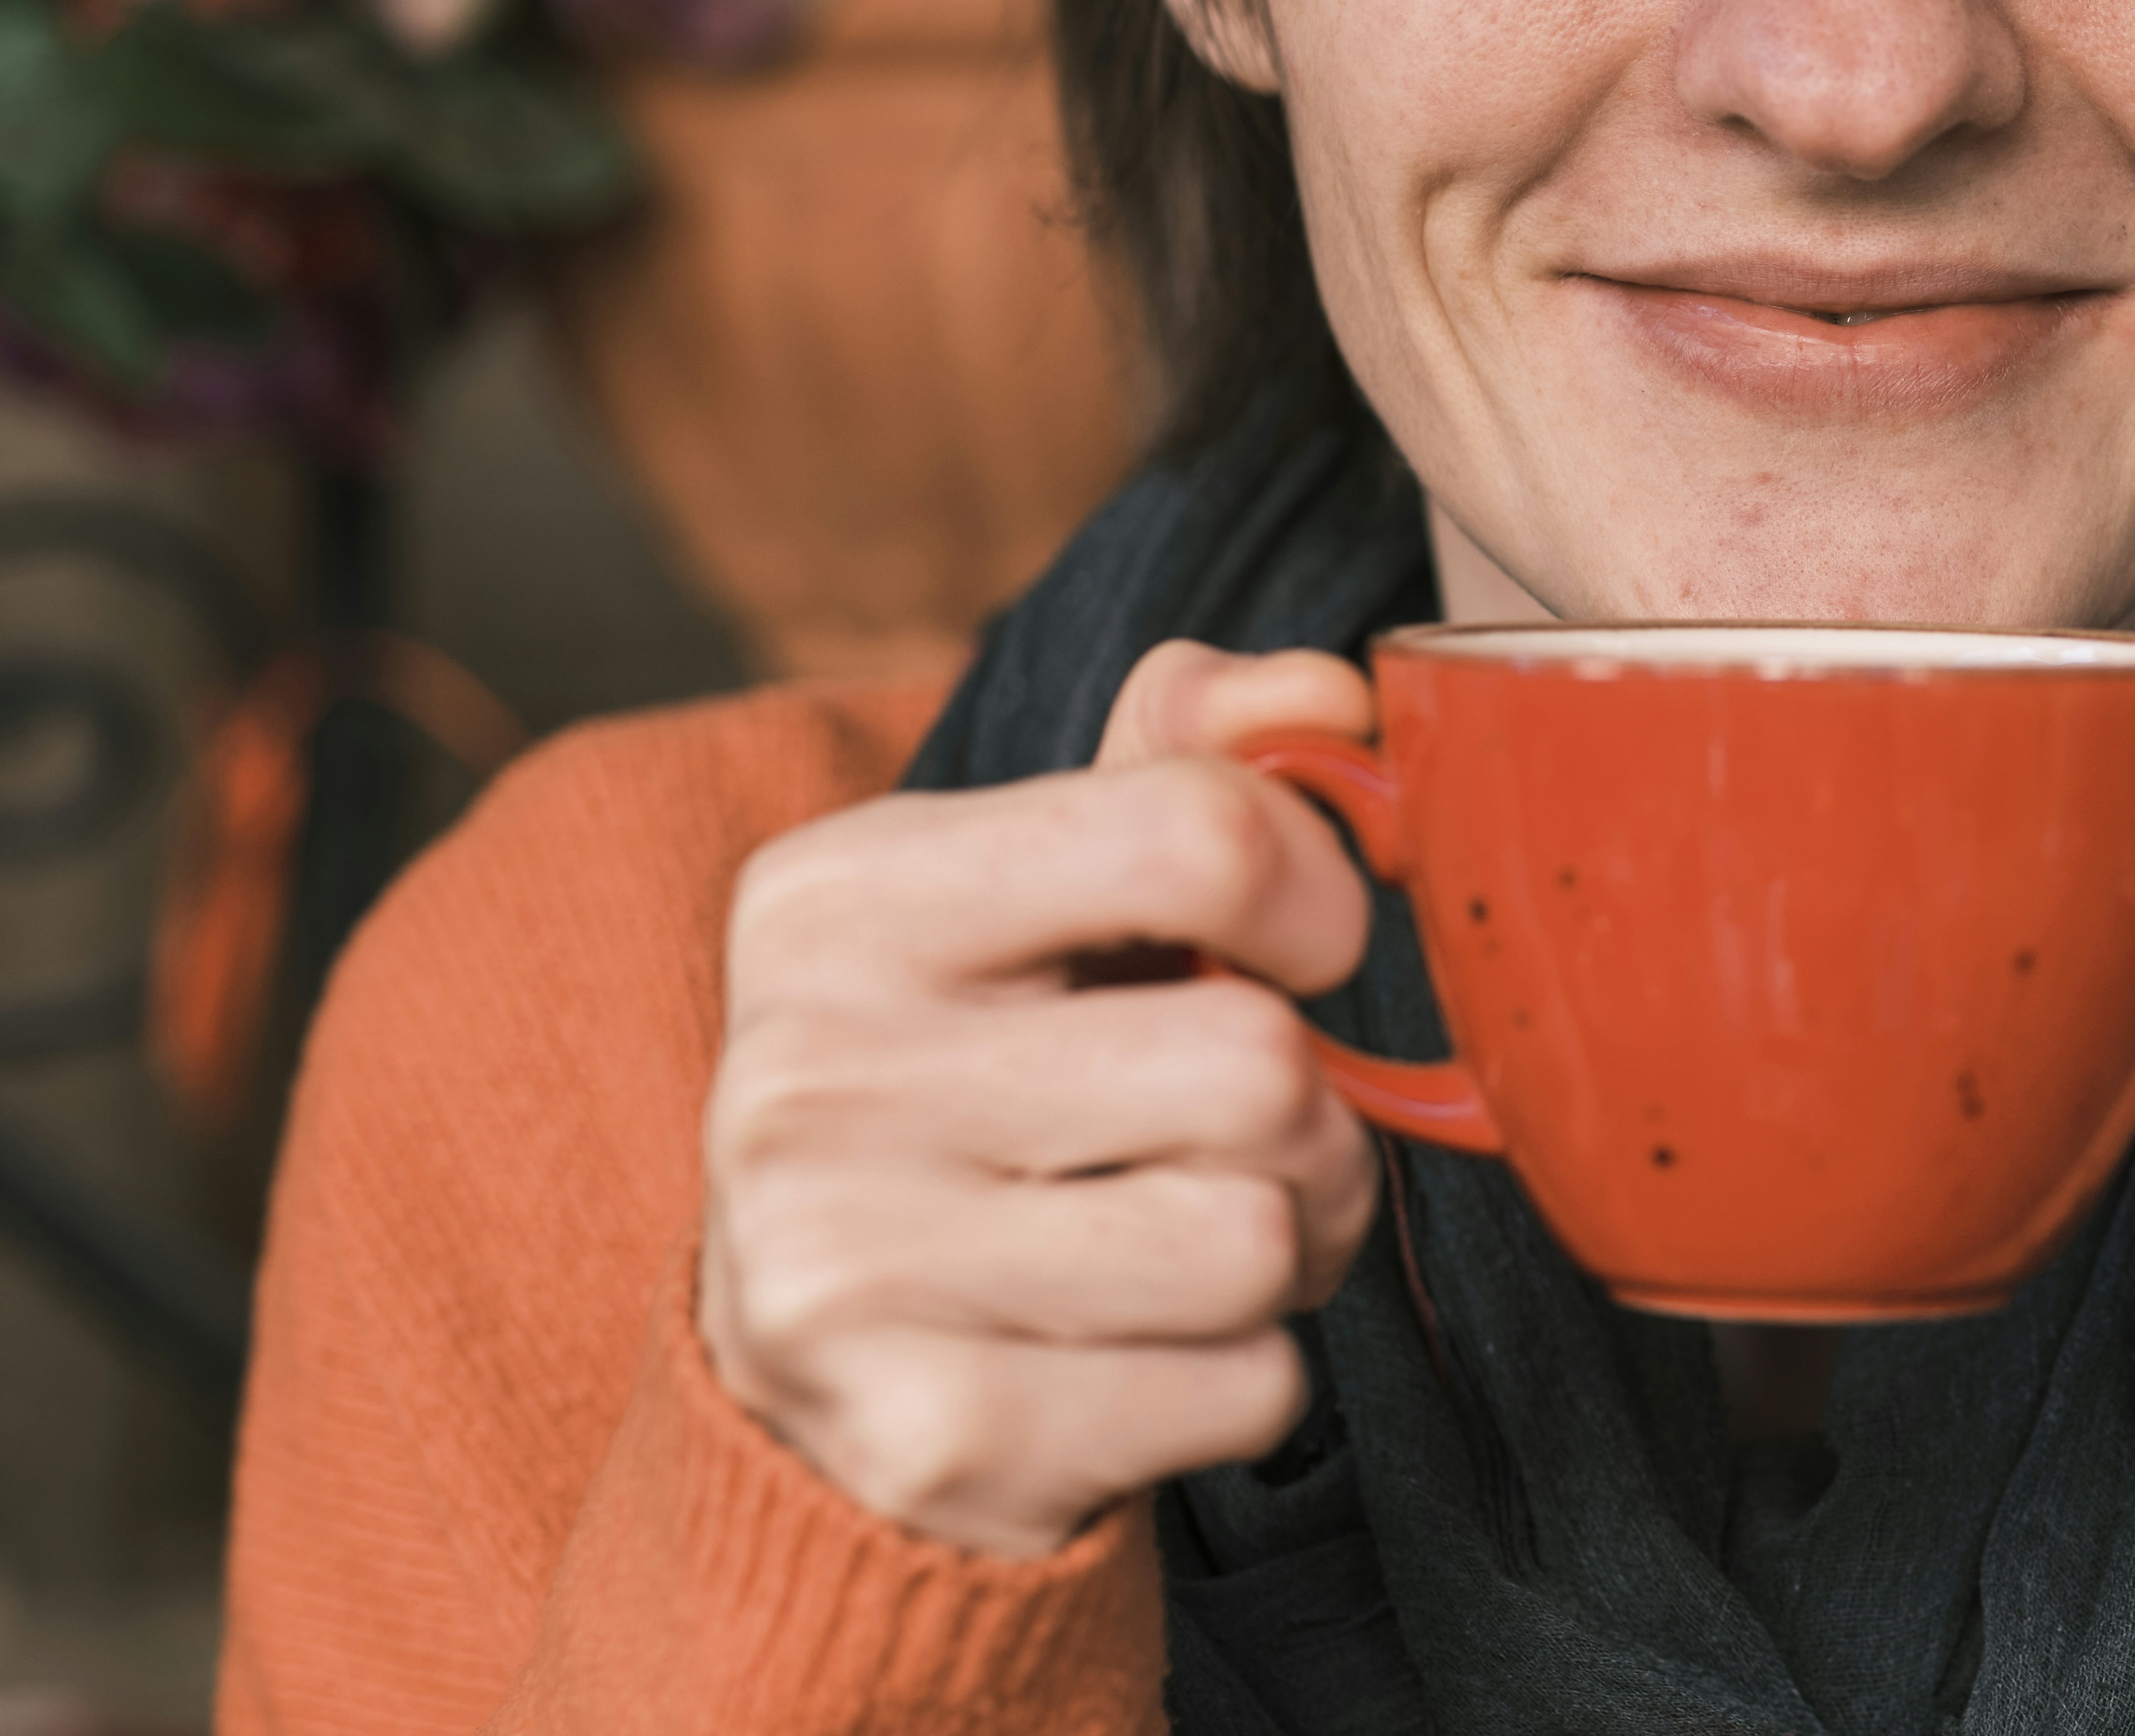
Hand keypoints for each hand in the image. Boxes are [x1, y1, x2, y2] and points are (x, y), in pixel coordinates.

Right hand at [696, 646, 1385, 1554]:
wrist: (817, 1368)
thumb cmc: (974, 1086)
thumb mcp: (1035, 893)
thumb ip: (1182, 763)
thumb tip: (1327, 693)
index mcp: (832, 899)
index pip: (1198, 834)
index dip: (1314, 894)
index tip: (1298, 941)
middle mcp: (807, 1078)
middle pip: (1257, 1063)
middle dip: (1303, 1113)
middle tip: (1221, 1136)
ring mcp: (845, 1273)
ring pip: (1261, 1235)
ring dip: (1284, 1250)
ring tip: (1178, 1243)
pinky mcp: (929, 1442)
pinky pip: (1246, 1390)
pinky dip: (1236, 1381)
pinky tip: (1128, 1358)